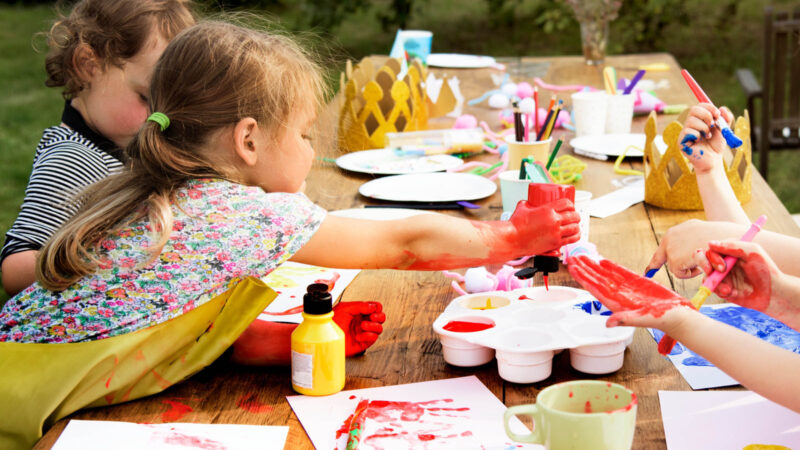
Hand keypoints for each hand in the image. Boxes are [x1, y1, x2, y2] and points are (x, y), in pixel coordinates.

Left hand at [333, 301, 385, 356]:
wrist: (324, 336)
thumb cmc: (331, 322)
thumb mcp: (344, 308)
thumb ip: (360, 305)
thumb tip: (372, 307)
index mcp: (359, 312)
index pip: (375, 308)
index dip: (377, 307)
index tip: (372, 309)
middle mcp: (363, 321)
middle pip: (381, 318)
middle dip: (379, 316)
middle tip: (371, 316)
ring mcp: (363, 332)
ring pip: (379, 328)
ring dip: (373, 326)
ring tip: (363, 326)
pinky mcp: (363, 343)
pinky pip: (373, 338)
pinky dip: (368, 336)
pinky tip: (359, 336)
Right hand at [510, 198, 579, 254]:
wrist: (512, 240)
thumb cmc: (515, 225)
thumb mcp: (522, 208)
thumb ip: (528, 203)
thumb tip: (530, 202)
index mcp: (547, 210)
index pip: (567, 203)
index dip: (571, 204)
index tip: (570, 206)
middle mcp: (554, 221)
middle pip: (574, 215)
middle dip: (576, 215)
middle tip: (573, 216)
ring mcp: (556, 233)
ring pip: (575, 227)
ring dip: (577, 226)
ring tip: (575, 226)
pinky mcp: (555, 244)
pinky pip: (572, 239)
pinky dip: (576, 236)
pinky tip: (575, 234)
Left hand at [568, 255, 693, 332]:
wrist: (677, 316)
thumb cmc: (661, 320)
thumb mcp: (642, 319)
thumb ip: (625, 320)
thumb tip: (608, 323)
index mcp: (616, 303)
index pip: (594, 288)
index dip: (583, 278)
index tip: (573, 268)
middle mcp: (618, 295)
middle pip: (596, 279)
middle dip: (584, 269)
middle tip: (571, 258)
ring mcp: (627, 289)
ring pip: (606, 275)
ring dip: (594, 266)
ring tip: (582, 257)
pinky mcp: (637, 283)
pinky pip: (621, 273)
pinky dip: (611, 267)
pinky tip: (602, 261)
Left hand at [647, 219, 719, 278]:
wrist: (727, 237)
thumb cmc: (720, 236)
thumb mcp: (700, 233)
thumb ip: (688, 242)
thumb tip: (683, 253)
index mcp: (674, 232)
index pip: (661, 249)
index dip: (655, 263)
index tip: (647, 272)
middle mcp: (669, 239)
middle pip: (666, 259)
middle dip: (677, 264)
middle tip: (683, 267)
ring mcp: (670, 249)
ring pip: (675, 268)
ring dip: (688, 268)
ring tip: (702, 261)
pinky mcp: (674, 260)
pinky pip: (680, 273)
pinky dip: (691, 272)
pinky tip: (701, 265)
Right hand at [678, 103, 734, 173]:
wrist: (713, 160)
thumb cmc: (716, 145)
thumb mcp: (724, 130)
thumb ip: (725, 118)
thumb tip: (722, 108)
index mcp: (699, 120)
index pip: (700, 106)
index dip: (709, 107)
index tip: (718, 114)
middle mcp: (690, 124)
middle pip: (693, 109)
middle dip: (706, 115)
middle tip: (713, 125)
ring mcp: (684, 132)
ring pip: (691, 121)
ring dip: (704, 128)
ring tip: (707, 136)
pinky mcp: (681, 141)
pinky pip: (688, 132)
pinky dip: (698, 136)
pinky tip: (699, 142)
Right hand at [700, 240, 779, 311]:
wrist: (774, 294)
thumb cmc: (766, 271)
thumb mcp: (752, 253)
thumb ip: (732, 246)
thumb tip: (709, 243)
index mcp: (730, 251)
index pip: (711, 250)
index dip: (712, 257)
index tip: (723, 267)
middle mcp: (724, 262)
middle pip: (703, 261)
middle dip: (707, 268)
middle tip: (716, 274)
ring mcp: (723, 276)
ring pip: (707, 277)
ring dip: (716, 284)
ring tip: (729, 290)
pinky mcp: (723, 288)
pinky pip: (713, 289)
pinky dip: (721, 292)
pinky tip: (733, 293)